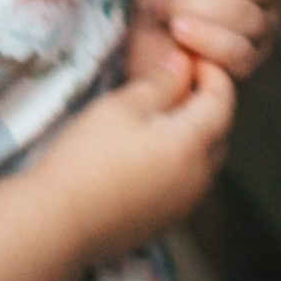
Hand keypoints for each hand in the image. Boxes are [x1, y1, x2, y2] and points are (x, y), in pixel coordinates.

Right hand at [34, 64, 235, 264]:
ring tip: (161, 116)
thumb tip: (184, 63)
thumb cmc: (87, 158)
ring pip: (204, 159)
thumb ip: (162, 82)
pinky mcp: (166, 220)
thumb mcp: (122, 107)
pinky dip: (179, 162)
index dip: (212, 74)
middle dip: (206, 103)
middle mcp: (200, 177)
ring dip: (194, 134)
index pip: (223, 100)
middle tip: (178, 83)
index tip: (190, 58)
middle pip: (219, 131)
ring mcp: (185, 203)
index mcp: (194, 144)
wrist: (57, 222)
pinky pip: (186, 183)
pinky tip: (148, 153)